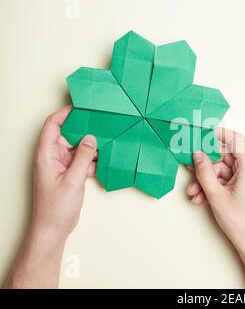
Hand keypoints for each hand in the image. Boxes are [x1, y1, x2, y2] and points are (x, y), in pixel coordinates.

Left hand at [4, 106, 96, 287]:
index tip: (80, 107)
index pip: (52, 126)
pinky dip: (92, 161)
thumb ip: (83, 157)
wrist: (53, 230)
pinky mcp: (70, 175)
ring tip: (107, 142)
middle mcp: (52, 157)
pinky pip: (82, 161)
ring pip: (77, 148)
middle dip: (84, 130)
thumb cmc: (55, 208)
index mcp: (46, 155)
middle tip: (101, 123)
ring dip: (91, 147)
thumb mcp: (72, 180)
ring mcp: (61, 166)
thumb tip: (91, 138)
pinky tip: (103, 162)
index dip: (64, 114)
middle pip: (67, 135)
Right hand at [187, 128, 244, 287]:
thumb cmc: (240, 222)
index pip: (236, 140)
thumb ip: (204, 172)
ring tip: (195, 194)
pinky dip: (218, 186)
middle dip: (207, 169)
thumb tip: (197, 155)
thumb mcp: (216, 195)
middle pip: (227, 158)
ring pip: (226, 171)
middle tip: (190, 173)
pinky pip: (232, 178)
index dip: (218, 134)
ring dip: (209, 181)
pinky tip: (204, 197)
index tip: (203, 133)